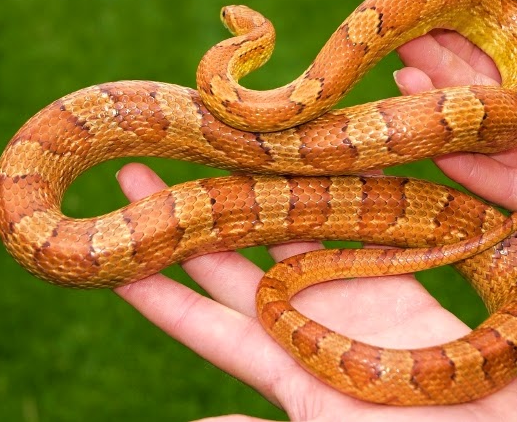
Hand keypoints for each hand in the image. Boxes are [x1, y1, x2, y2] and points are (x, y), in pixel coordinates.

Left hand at [114, 163, 516, 421]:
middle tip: (139, 175)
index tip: (114, 254)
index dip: (157, 292)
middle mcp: (309, 323)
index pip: (202, 323)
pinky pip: (360, 226)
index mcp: (282, 367)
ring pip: (290, 231)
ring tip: (211, 150)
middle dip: (187, 220)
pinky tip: (302, 159)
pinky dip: (332, 192)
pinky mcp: (403, 280)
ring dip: (253, 192)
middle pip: (233, 262)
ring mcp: (354, 297)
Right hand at [395, 0, 516, 241]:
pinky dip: (471, 170)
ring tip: (405, 89)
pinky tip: (438, 144)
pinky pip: (506, 188)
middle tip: (395, 53)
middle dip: (437, 78)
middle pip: (478, 103)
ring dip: (443, 121)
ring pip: (482, 146)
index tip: (415, 23)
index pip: (491, 63)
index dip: (454, 45)